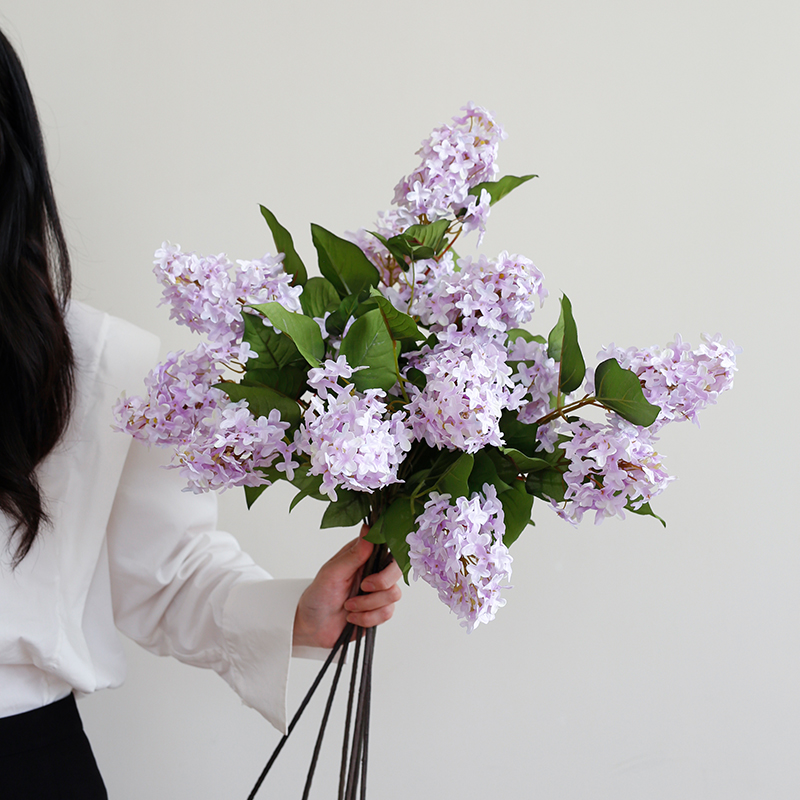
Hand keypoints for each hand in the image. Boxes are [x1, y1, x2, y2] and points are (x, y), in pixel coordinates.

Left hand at [293, 525, 402, 649]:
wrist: (313, 628)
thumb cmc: (318, 596)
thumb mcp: (332, 572)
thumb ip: (353, 554)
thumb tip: (368, 530)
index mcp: (363, 555)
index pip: (387, 546)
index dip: (388, 556)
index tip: (373, 569)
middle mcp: (373, 570)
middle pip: (396, 570)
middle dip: (381, 582)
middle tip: (363, 587)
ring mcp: (378, 591)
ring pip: (394, 593)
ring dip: (368, 604)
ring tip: (349, 606)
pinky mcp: (379, 610)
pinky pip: (387, 613)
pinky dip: (368, 618)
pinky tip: (353, 617)